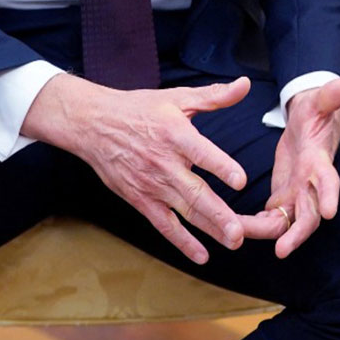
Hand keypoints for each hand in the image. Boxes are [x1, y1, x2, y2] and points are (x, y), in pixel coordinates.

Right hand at [22, 73, 251, 265]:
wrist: (94, 125)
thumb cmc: (140, 109)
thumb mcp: (177, 97)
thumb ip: (214, 96)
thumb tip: (245, 84)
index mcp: (175, 134)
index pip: (201, 152)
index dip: (221, 166)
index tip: (241, 180)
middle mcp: (164, 163)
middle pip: (194, 192)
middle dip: (219, 214)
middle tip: (240, 232)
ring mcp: (151, 185)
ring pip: (184, 212)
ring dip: (208, 229)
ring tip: (232, 242)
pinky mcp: (140, 199)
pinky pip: (163, 225)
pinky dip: (182, 241)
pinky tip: (202, 255)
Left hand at [245, 77, 339, 258]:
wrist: (310, 120)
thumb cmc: (316, 110)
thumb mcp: (319, 100)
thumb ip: (329, 95)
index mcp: (320, 160)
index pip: (329, 180)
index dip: (329, 196)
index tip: (330, 213)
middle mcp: (311, 183)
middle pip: (310, 215)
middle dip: (297, 234)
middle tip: (282, 250)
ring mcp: (298, 192)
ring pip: (287, 223)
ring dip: (267, 235)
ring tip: (239, 237)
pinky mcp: (284, 196)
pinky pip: (270, 219)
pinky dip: (254, 225)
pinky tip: (235, 227)